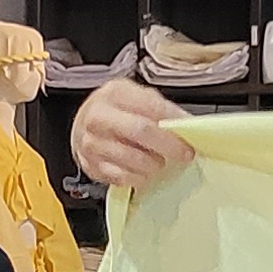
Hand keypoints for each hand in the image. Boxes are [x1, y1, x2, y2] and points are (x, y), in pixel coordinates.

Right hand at [70, 78, 194, 186]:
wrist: (84, 124)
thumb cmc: (116, 111)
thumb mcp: (136, 97)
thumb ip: (160, 109)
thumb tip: (185, 124)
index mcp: (114, 93)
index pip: (151, 106)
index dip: (174, 120)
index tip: (189, 132)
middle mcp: (99, 116)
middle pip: (141, 131)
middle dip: (168, 145)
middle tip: (183, 154)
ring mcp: (92, 142)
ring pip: (132, 159)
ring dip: (154, 165)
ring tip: (160, 162)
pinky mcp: (91, 165)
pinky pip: (121, 177)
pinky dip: (138, 178)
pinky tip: (143, 173)